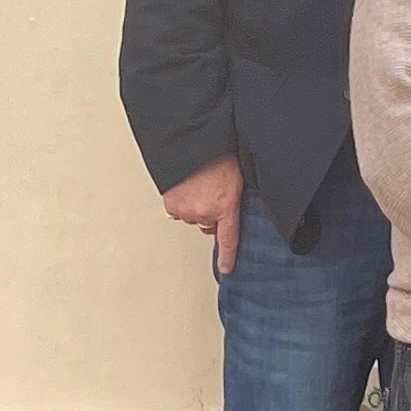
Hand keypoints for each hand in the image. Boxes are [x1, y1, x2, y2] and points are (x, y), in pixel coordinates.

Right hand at [161, 157, 244, 274]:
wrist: (196, 142)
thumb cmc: (219, 152)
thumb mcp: (238, 174)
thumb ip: (234, 195)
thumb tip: (233, 204)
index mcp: (226, 205)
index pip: (229, 238)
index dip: (227, 256)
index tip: (226, 268)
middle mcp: (205, 211)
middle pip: (208, 223)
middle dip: (210, 213)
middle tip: (212, 191)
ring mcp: (187, 209)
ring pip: (191, 215)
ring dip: (195, 205)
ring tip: (199, 184)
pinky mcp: (172, 204)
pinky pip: (177, 210)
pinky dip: (180, 201)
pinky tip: (186, 186)